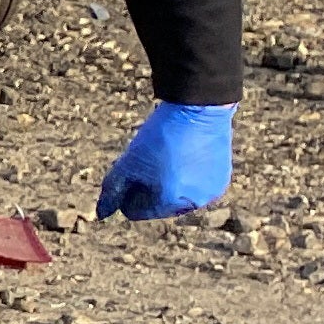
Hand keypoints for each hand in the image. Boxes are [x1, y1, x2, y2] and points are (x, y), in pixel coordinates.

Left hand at [95, 101, 235, 219]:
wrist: (198, 109)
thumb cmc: (161, 136)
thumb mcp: (128, 162)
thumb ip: (112, 190)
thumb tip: (102, 214)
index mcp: (169, 202)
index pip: (135, 211)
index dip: (127, 191)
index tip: (133, 167)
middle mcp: (193, 204)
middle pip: (157, 205)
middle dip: (149, 188)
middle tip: (152, 160)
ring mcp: (210, 194)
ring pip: (177, 197)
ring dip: (169, 183)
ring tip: (170, 157)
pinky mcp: (221, 182)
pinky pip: (196, 187)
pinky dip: (188, 177)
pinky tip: (186, 156)